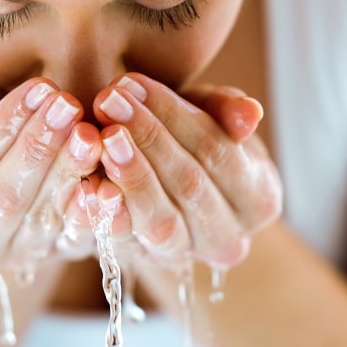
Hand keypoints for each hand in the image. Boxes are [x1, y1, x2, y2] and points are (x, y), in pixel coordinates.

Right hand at [0, 79, 102, 280]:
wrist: (13, 163)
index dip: (2, 127)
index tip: (36, 88)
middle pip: (5, 198)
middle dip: (38, 148)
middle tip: (68, 106)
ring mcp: (19, 259)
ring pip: (44, 217)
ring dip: (70, 172)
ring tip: (91, 132)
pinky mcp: (62, 257)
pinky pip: (80, 238)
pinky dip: (96, 211)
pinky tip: (109, 181)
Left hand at [92, 73, 282, 269]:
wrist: (162, 189)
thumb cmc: (191, 142)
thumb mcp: (211, 117)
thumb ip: (227, 110)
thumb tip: (249, 114)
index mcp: (258, 199)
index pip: (219, 152)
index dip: (175, 116)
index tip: (133, 83)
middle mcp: (228, 239)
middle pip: (190, 185)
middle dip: (147, 138)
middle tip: (108, 101)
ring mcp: (184, 256)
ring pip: (161, 221)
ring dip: (130, 176)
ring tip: (102, 137)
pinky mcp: (142, 263)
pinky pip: (125, 244)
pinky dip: (106, 214)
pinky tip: (88, 185)